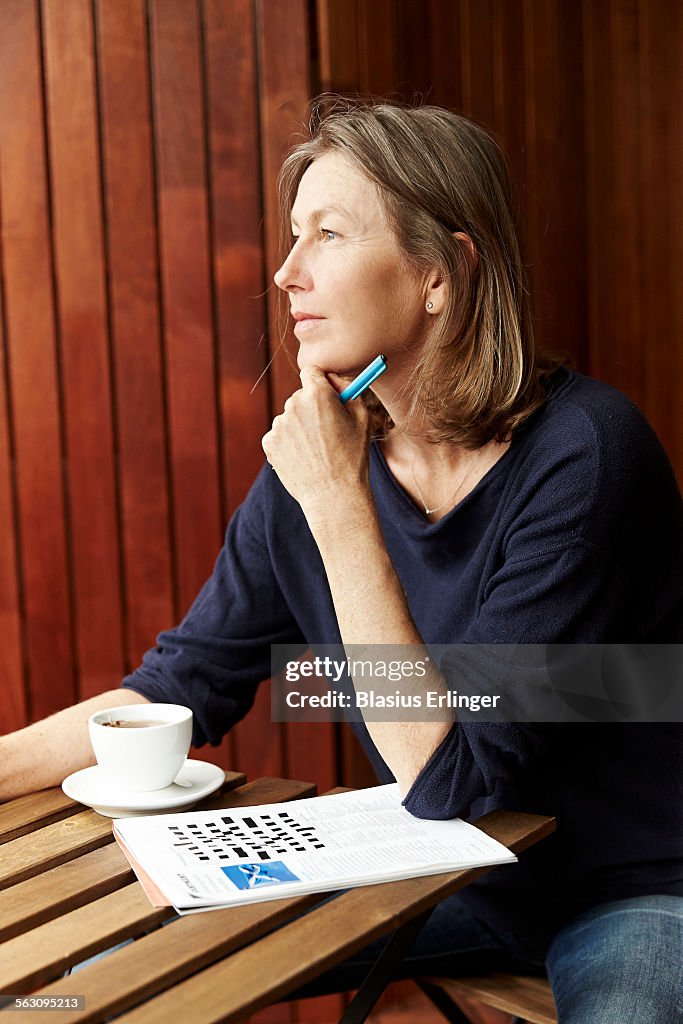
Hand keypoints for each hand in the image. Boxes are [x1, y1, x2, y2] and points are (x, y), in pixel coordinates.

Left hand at [261, 366, 371, 520]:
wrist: (334, 496)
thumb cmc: (353, 458)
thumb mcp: (363, 418)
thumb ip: (349, 391)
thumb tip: (335, 379)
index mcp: (317, 394)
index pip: (312, 372)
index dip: (322, 381)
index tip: (327, 392)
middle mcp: (293, 404)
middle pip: (301, 395)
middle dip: (312, 406)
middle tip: (327, 428)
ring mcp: (279, 425)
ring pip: (290, 417)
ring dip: (300, 426)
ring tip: (317, 450)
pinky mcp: (269, 443)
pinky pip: (280, 435)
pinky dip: (290, 443)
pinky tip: (304, 458)